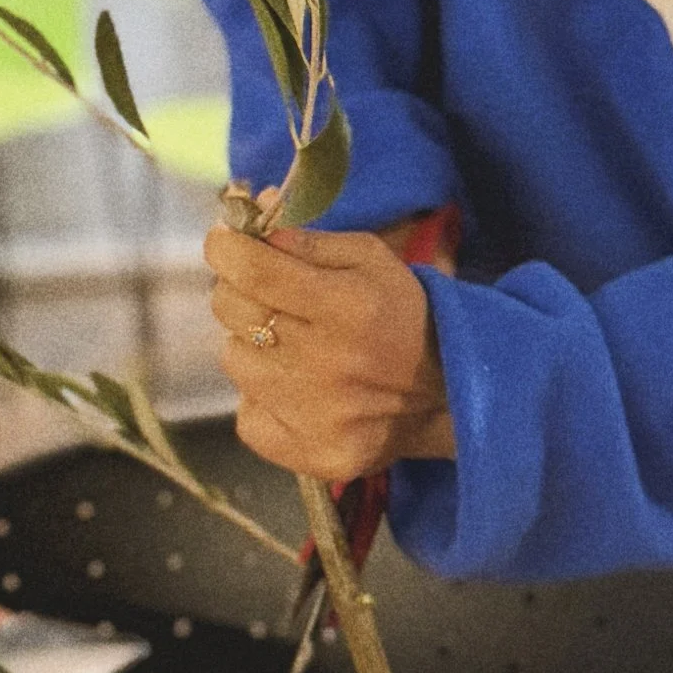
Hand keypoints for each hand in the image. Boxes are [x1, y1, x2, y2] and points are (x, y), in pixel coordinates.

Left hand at [205, 217, 455, 480]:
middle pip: (232, 310)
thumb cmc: (400, 314)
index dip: (226, 248)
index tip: (225, 241)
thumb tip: (249, 218)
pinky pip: (246, 415)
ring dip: (253, 345)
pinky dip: (261, 397)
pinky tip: (297, 388)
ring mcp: (315, 417)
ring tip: (294, 346)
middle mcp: (327, 364)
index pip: (252, 270)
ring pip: (234, 359)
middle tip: (268, 292)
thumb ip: (306, 239)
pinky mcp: (309, 454)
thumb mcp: (370, 259)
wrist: (446, 394)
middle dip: (239, 289)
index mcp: (346, 307)